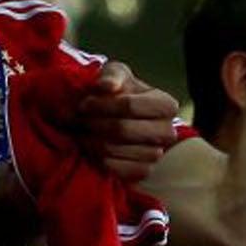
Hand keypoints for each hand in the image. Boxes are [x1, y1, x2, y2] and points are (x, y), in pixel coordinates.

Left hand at [57, 61, 180, 185]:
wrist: (120, 116)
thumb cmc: (119, 91)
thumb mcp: (116, 74)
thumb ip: (112, 75)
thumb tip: (107, 86)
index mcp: (166, 105)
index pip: (129, 106)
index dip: (102, 104)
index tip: (84, 103)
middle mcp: (167, 132)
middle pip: (121, 130)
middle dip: (93, 123)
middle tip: (77, 118)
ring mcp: (156, 154)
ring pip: (114, 149)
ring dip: (90, 139)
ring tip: (80, 130)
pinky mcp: (142, 172)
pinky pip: (113, 168)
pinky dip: (95, 157)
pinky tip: (88, 145)